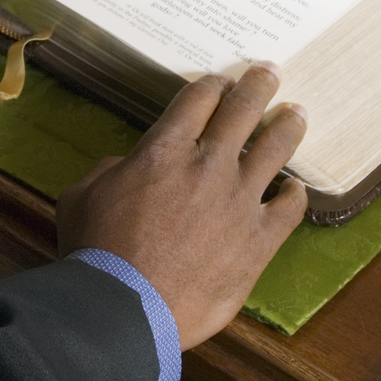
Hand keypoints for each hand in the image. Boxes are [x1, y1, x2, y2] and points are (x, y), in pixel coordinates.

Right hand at [58, 65, 307, 348]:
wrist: (125, 307)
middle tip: (270, 72)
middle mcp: (209, 165)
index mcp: (165, 148)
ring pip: (276, 150)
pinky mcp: (259, 241)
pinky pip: (289, 209)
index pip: (198, 100)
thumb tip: (128, 168)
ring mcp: (240, 202)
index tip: (222, 81)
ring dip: (287, 127)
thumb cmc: (95, 249)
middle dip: (258, 85)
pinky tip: (296, 188)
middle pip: (242, 111)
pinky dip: (295, 195)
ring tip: (297, 114)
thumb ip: (111, 172)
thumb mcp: (82, 195)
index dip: (212, 85)